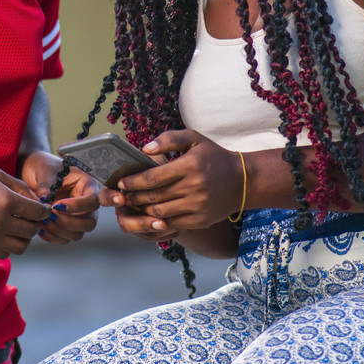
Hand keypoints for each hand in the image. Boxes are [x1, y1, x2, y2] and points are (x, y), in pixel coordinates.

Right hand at [0, 164, 52, 257]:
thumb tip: (35, 200)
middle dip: (35, 223)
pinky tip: (3, 233)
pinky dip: (8, 245)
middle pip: (32, 231)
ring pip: (20, 247)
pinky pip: (4, 253)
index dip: (44, 210)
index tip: (42, 209)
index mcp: (6, 200)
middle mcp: (0, 222)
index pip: (38, 212)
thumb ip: (18, 186)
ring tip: (16, 226)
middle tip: (30, 217)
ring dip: (23, 237)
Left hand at [20, 151, 99, 243]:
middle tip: (50, 215)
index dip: (77, 206)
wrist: (33, 174)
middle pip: (90, 223)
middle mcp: (86, 204)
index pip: (92, 201)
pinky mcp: (65, 227)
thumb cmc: (43, 167)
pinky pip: (64, 239)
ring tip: (42, 220)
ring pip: (77, 234)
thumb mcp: (45, 170)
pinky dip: (52, 236)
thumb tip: (45, 199)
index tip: (57, 204)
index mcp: (87, 186)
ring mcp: (77, 217)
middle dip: (69, 223)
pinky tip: (40, 227)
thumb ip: (46, 184)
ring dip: (59, 231)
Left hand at [99, 129, 241, 239]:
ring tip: (133, 204)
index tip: (121, 181)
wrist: (241, 181)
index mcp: (190, 165)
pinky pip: (172, 223)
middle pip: (153, 196)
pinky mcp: (200, 220)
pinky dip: (157, 221)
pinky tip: (149, 214)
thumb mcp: (194, 139)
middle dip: (133, 197)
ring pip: (160, 212)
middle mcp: (194, 187)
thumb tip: (145, 149)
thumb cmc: (213, 157)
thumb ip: (169, 139)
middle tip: (122, 195)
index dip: (133, 181)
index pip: (153, 177)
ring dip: (142, 210)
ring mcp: (198, 206)